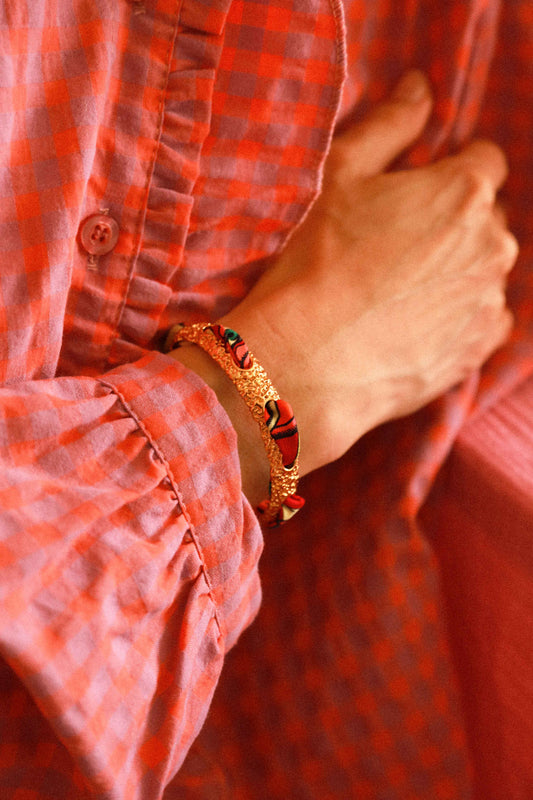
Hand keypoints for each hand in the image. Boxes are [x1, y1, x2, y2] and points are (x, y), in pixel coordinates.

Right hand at [221, 71, 517, 477]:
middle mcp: (492, 242)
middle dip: (454, 223)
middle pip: (487, 217)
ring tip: (401, 291)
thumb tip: (420, 87)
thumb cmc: (317, 262)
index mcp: (463, 191)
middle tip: (399, 246)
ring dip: (457, 270)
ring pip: (485, 268)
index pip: (484, 161)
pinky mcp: (479, 347)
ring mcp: (490, 298)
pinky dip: (461, 315)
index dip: (450, 171)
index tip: (419, 192)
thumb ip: (390, 125)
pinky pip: (486, 317)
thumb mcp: (340, 176)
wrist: (308, 360)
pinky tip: (416, 323)